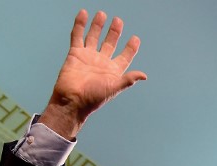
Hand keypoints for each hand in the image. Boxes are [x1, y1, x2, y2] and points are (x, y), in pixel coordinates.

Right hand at [40, 10, 146, 138]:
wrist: (72, 100)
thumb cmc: (94, 97)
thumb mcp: (114, 88)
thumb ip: (128, 79)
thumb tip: (144, 75)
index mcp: (113, 71)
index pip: (125, 56)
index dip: (130, 47)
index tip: (135, 38)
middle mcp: (102, 62)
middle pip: (110, 43)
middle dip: (114, 32)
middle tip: (118, 20)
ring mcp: (88, 57)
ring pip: (94, 37)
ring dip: (98, 26)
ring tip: (102, 14)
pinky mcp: (75, 53)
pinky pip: (78, 36)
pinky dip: (80, 25)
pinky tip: (84, 14)